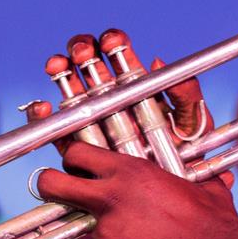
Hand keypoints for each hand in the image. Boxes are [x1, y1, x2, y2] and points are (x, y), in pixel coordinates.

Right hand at [25, 29, 213, 152]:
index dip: (113, 42)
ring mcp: (90, 119)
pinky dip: (42, 115)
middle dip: (83, 52)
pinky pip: (54, 128)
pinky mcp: (75, 147)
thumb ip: (186, 94)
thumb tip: (158, 61)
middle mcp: (110, 98)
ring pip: (69, 88)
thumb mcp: (195, 124)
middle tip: (84, 54)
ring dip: (61, 72)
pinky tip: (44, 106)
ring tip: (58, 66)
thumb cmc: (189, 158)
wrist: (174, 196)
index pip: (120, 55)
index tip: (111, 41)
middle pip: (89, 65)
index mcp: (137, 86)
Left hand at [33, 30, 237, 238]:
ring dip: (99, 226)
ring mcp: (104, 231)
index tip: (75, 167)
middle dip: (48, 185)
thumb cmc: (212, 223)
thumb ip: (181, 170)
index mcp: (129, 171)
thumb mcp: (197, 184)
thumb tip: (196, 159)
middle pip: (52, 184)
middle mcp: (109, 198)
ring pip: (82, 223)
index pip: (77, 153)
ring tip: (133, 234)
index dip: (73, 159)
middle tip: (54, 189)